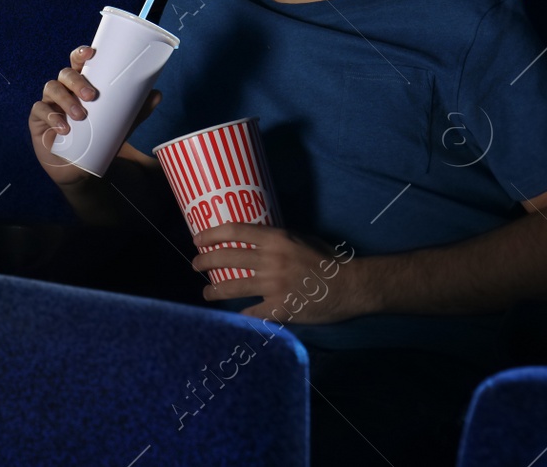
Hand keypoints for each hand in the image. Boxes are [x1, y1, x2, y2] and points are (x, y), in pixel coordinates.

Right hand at [29, 44, 159, 185]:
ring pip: (51, 88)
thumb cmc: (97, 140)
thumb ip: (136, 111)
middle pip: (64, 74)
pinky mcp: (38, 121)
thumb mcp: (119, 125)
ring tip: (80, 116)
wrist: (81, 170)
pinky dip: (51, 117)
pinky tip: (63, 128)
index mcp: (80, 84)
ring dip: (66, 99)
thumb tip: (158, 94)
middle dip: (77, 81)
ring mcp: (49, 103)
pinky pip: (39, 111)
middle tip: (92, 95)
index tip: (91, 53)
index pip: (77, 62)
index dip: (80, 54)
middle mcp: (63, 89)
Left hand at [194, 223, 367, 324]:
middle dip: (205, 262)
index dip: (211, 234)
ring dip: (214, 290)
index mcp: (276, 239)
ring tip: (206, 292)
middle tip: (195, 265)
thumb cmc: (328, 260)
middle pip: (226, 258)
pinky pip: (252, 312)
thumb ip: (276, 240)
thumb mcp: (301, 239)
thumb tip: (252, 240)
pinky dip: (241, 315)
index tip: (198, 239)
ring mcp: (274, 285)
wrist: (351, 286)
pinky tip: (234, 316)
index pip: (234, 231)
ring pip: (232, 286)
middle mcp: (270, 260)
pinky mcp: (280, 308)